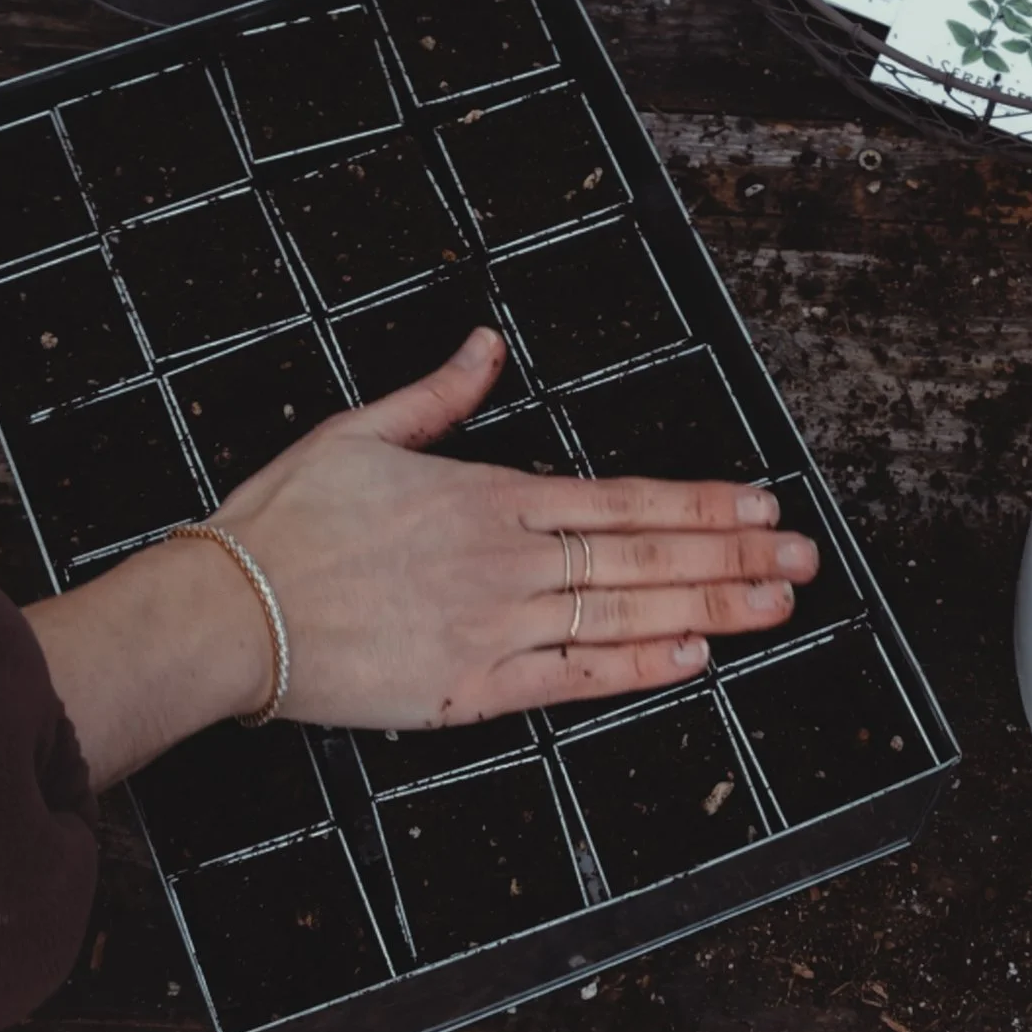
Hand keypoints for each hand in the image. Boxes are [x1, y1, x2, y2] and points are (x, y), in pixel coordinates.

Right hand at [27, 328, 815, 787]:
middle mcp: (506, 560)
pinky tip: (691, 656)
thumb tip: (485, 343)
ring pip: (623, 610)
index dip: (700, 503)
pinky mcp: (468, 688)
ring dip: (709, 605)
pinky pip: (569, 677)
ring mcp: (493, 625)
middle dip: (733, 555)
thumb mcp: (360, 431)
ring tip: (777, 604)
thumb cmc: (284, 521)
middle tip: (805, 560)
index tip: (763, 505)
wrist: (226, 610)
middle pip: (641, 553)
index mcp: (488, 496)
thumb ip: (439, 393)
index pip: (620, 499)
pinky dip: (633, 664)